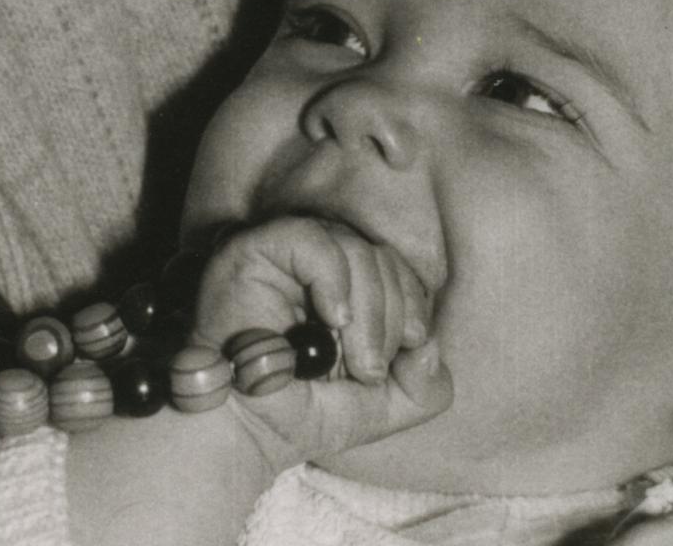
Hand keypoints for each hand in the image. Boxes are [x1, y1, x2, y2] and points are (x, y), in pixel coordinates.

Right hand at [191, 216, 450, 470]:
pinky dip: (334, 279)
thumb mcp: (379, 407)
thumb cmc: (298, 414)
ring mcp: (281, 252)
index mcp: (342, 284)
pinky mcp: (250, 248)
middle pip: (379, 255)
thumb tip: (432, 345)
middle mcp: (313, 261)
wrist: (241, 432)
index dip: (412, 300)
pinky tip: (332, 319)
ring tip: (351, 363)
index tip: (413, 344)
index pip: (393, 263)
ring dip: (367, 314)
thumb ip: (423, 385)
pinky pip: (311, 240)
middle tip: (368, 369)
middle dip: (391, 317)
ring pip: (353, 248)